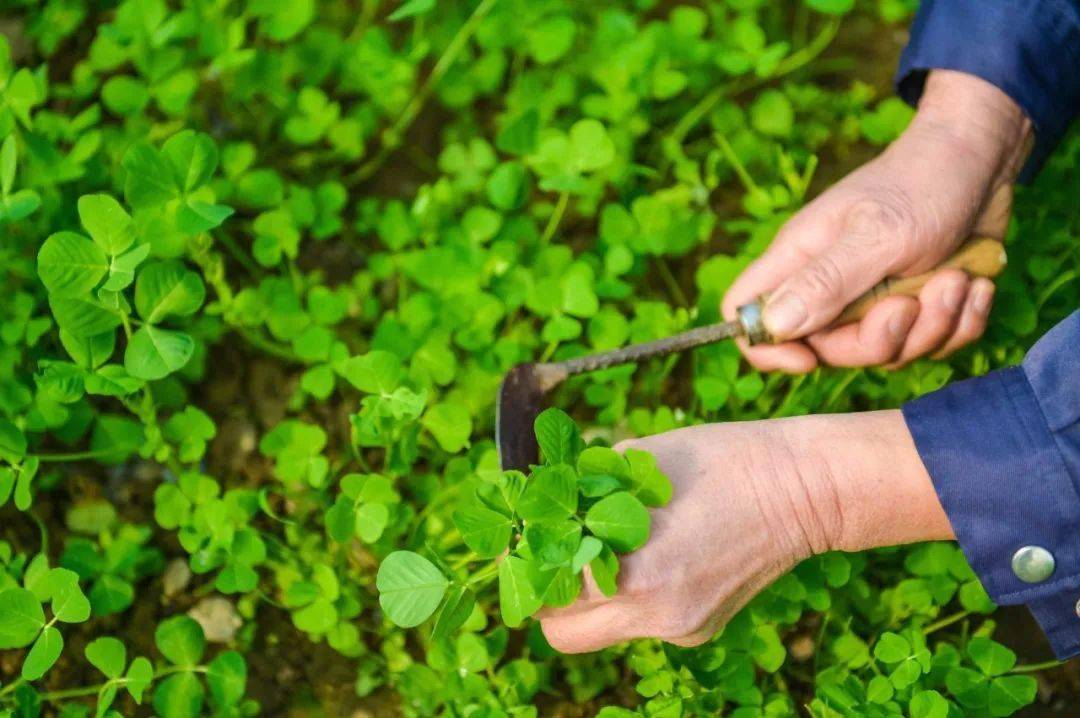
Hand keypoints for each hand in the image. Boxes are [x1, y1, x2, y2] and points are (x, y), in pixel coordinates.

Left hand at [539, 411, 952, 652]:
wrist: (802, 489)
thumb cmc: (719, 460)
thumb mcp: (636, 459)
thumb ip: (579, 487)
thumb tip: (536, 497)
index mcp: (637, 572)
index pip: (547, 591)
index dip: (528, 560)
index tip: (524, 535)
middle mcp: (655, 616)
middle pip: (561, 633)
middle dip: (546, 594)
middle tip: (550, 550)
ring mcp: (680, 630)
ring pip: (600, 631)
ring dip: (587, 596)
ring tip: (601, 545)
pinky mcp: (699, 631)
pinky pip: (640, 623)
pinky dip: (630, 595)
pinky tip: (654, 553)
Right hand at [722, 70, 1031, 371]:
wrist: (985, 160)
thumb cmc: (923, 182)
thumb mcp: (878, 234)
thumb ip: (825, 281)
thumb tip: (773, 324)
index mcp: (801, 260)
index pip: (747, 316)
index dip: (767, 348)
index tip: (810, 359)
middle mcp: (830, 285)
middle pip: (827, 350)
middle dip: (878, 340)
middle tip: (911, 303)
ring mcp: (875, 299)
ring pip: (887, 351)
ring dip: (933, 325)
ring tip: (956, 280)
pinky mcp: (919, 305)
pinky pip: (933, 344)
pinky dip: (962, 322)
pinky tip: (975, 285)